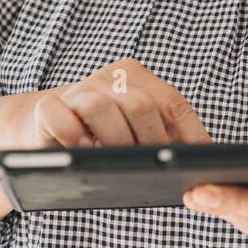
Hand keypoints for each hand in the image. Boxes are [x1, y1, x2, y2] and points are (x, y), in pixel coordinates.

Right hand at [9, 58, 210, 148]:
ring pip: (102, 107)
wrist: (46, 130)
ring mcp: (77, 89)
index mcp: (138, 78)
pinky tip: (82, 149)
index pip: (172, 103)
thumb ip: (162, 136)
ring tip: (118, 164)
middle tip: (153, 169)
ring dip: (114, 140)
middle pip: (140, 106)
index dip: (190, 133)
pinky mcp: (46, 106)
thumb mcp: (135, 132)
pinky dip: (71, 132)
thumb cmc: (101, 138)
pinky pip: (58, 114)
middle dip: (151, 143)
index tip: (201, 160)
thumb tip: (202, 161)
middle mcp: (110, 77)